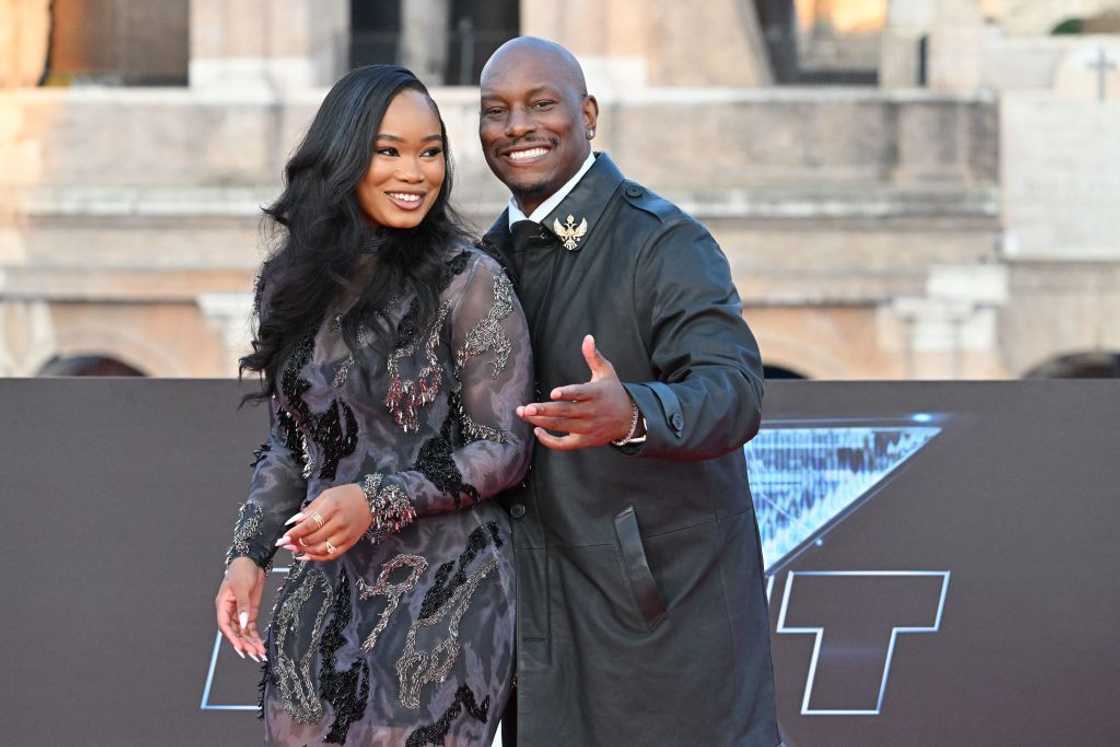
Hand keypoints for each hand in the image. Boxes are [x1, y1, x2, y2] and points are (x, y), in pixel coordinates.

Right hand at [215, 556, 266, 661]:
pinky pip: (251, 627)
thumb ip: (243, 606)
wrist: (252, 560)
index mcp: (223, 605)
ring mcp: (241, 612)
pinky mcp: (250, 611)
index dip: (232, 638)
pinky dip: (255, 636)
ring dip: (251, 643)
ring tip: (259, 654)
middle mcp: (231, 611)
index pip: (225, 626)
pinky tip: (260, 645)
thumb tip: (243, 623)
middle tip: (253, 654)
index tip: (240, 647)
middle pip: (236, 632)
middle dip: (244, 644)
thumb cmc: (241, 570)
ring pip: (244, 632)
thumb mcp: (242, 588)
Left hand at [275, 483, 372, 561]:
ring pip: (322, 549)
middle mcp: (340, 522)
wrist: (372, 500)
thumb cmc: (347, 495)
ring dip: (305, 551)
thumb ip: (310, 509)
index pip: (310, 524)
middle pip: (314, 538)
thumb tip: (294, 522)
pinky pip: (332, 554)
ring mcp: (346, 534)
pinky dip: (318, 557)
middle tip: (286, 543)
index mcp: (332, 507)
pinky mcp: (350, 542)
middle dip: (297, 543)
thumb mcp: (326, 495)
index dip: (295, 533)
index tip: (283, 538)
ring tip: (294, 549)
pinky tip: (307, 556)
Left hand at [516, 334, 635, 450]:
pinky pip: (564, 444)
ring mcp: (587, 428)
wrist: (629, 419)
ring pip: (561, 427)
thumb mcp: (606, 372)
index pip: (580, 393)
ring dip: (541, 421)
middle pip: (565, 412)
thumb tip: (587, 337)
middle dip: (544, 411)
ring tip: (524, 414)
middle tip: (525, 408)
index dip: (567, 393)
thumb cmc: (613, 392)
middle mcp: (591, 412)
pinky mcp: (584, 440)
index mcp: (596, 393)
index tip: (553, 393)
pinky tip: (537, 430)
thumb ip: (593, 356)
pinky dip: (550, 441)